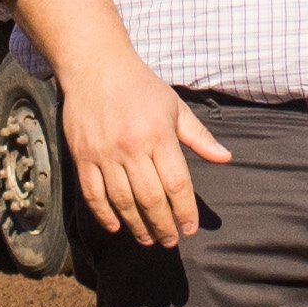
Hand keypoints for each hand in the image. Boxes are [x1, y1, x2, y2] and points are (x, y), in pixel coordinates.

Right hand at [60, 45, 236, 248]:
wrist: (95, 65)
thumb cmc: (140, 86)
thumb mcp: (175, 106)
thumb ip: (199, 136)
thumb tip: (225, 158)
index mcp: (158, 135)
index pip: (176, 184)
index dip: (184, 211)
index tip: (190, 229)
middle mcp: (131, 147)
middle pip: (150, 198)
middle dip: (163, 226)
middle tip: (170, 241)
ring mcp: (104, 152)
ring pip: (122, 201)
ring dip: (136, 225)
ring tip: (148, 240)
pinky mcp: (82, 155)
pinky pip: (93, 193)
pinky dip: (104, 214)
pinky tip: (116, 226)